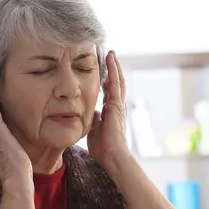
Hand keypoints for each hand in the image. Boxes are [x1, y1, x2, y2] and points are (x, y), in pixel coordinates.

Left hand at [87, 51, 128, 171]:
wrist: (111, 155)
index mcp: (110, 112)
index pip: (108, 92)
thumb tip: (91, 113)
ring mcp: (118, 104)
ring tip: (111, 53)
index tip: (103, 71)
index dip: (106, 81)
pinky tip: (111, 59)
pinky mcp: (117, 104)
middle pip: (115, 83)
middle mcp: (116, 106)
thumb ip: (93, 119)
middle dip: (112, 70)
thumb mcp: (94, 129)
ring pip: (117, 80)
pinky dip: (114, 70)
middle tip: (109, 57)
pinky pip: (116, 83)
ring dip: (114, 66)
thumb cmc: (103, 147)